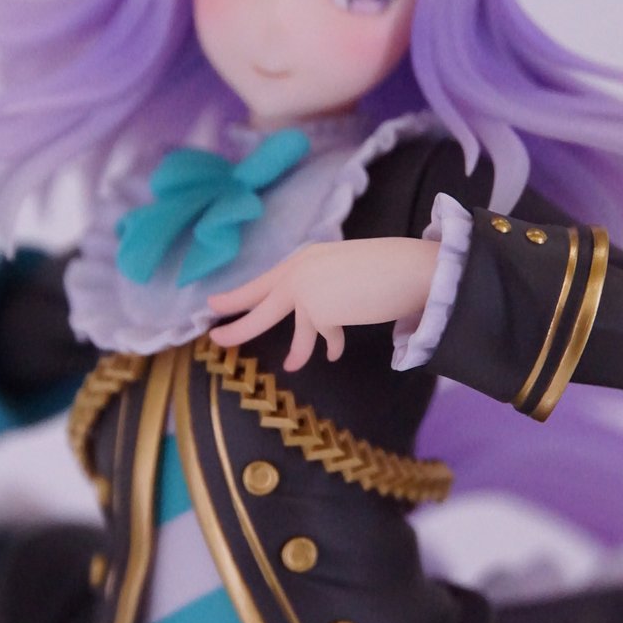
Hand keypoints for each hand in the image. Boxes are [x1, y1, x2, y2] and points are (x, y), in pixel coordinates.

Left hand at [208, 237, 438, 370]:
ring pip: (288, 327)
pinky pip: (322, 336)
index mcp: (305, 257)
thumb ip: (323, 287)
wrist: (410, 270)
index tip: (215, 304)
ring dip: (296, 350)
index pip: (265, 280)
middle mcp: (300, 270)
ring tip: (291, 365)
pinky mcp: (320, 311)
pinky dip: (330, 345)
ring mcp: (307, 290)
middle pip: (256, 300)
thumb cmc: (387, 268)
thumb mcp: (345, 271)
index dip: (239, 294)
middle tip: (212, 336)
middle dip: (235, 321)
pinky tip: (333, 354)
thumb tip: (316, 318)